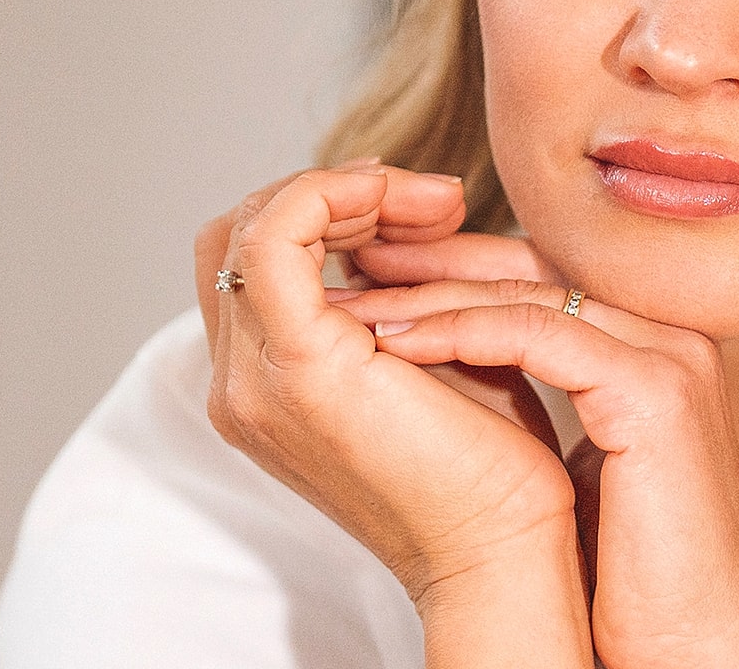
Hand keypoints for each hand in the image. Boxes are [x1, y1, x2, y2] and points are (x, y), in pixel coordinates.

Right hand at [191, 164, 588, 663]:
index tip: (421, 205)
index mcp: (265, 385)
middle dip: (330, 190)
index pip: (249, 259)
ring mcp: (256, 380)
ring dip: (347, 189)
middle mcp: (241, 386)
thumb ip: (403, 295)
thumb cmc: (490, 466)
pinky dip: (335, 197)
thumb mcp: (434, 355)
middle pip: (236, 234)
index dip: (325, 208)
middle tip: (429, 198)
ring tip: (436, 203)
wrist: (502, 550)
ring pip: (252, 225)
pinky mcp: (299, 367)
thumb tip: (410, 220)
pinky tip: (416, 210)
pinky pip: (278, 238)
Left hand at [332, 262, 738, 668]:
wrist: (698, 646)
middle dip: (436, 261)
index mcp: (659, 348)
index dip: (460, 267)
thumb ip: (557, 406)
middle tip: (354, 257)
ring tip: (353, 299)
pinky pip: (534, 335)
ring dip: (430, 293)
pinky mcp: (652, 392)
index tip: (380, 272)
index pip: (548, 275)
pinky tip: (393, 341)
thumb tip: (471, 381)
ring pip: (529, 293)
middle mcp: (671, 336)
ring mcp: (668, 356)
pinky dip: (456, 332)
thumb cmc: (639, 582)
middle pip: (537, 266)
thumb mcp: (588, 467)